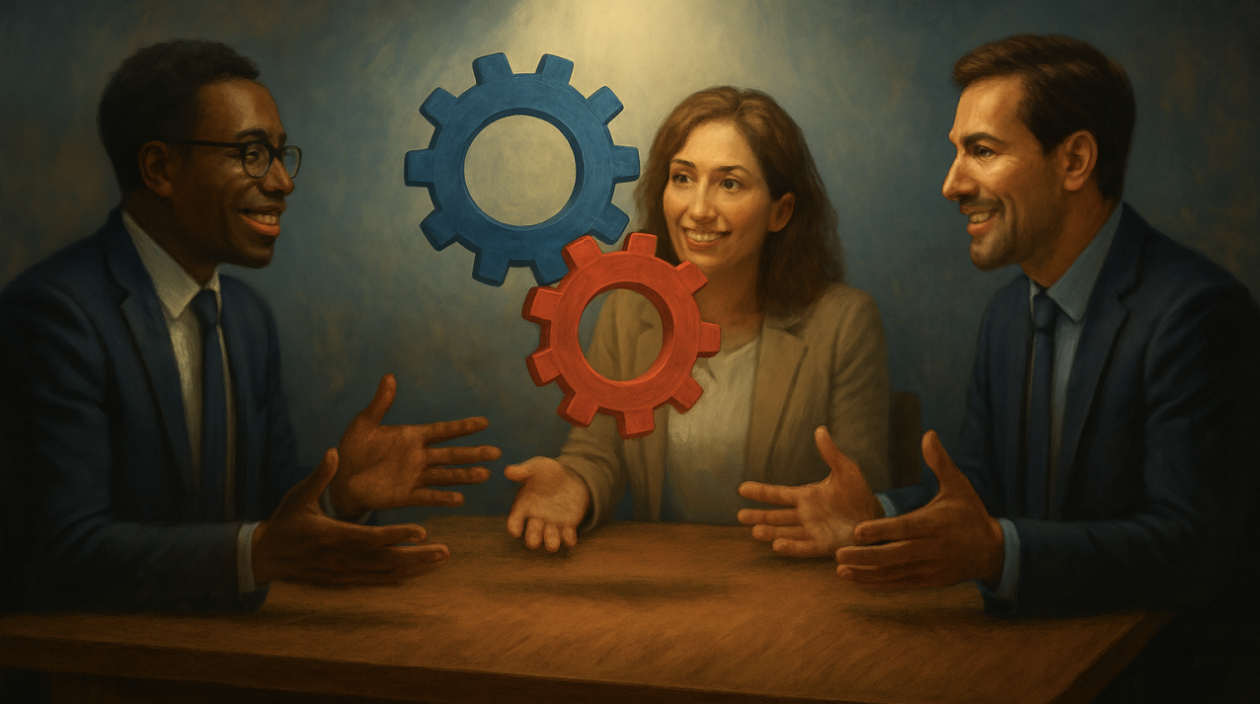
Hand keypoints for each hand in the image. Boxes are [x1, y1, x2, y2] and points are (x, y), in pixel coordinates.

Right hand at [253, 449, 448, 585]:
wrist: (266, 556)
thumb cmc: (285, 521)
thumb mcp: (298, 496)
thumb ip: (320, 476)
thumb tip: (334, 452)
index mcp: (331, 535)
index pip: (370, 538)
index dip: (397, 535)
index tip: (423, 531)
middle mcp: (340, 558)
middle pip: (384, 560)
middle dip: (416, 556)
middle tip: (445, 551)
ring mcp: (342, 572)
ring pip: (383, 573)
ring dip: (413, 568)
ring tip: (440, 560)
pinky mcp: (342, 580)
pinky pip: (374, 580)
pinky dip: (397, 577)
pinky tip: (417, 573)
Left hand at [330, 374, 499, 517]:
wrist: (340, 479)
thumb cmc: (352, 449)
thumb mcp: (365, 423)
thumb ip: (381, 403)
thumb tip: (389, 376)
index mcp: (412, 437)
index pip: (443, 431)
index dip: (463, 427)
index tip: (484, 423)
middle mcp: (419, 457)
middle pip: (452, 454)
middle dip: (473, 453)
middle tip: (497, 453)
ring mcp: (414, 477)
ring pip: (446, 476)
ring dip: (465, 475)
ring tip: (486, 474)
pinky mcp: (406, 495)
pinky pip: (428, 496)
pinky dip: (443, 498)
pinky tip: (459, 499)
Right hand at [504, 457, 589, 551]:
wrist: (572, 476)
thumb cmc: (548, 473)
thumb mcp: (537, 467)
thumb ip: (524, 470)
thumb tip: (508, 471)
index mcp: (525, 505)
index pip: (516, 518)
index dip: (514, 525)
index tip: (514, 531)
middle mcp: (537, 518)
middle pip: (532, 531)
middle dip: (533, 537)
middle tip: (533, 543)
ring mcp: (552, 523)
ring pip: (550, 535)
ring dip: (551, 541)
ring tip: (552, 546)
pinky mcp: (568, 525)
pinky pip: (568, 533)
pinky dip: (569, 538)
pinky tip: (570, 540)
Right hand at [736, 426, 884, 556]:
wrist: (876, 516)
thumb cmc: (859, 493)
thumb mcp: (846, 470)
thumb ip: (831, 453)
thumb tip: (820, 430)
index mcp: (806, 496)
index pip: (779, 494)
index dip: (761, 492)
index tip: (742, 489)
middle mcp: (805, 515)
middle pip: (776, 516)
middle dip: (759, 516)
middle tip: (740, 516)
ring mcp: (812, 531)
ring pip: (786, 532)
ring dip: (771, 532)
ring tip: (754, 532)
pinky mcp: (824, 545)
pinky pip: (804, 547)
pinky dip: (791, 547)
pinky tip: (777, 545)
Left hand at [833, 430, 1004, 588]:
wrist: (991, 551)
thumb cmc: (970, 514)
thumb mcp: (958, 486)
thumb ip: (940, 463)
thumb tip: (928, 435)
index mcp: (935, 523)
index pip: (905, 528)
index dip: (881, 530)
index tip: (857, 530)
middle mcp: (931, 548)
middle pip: (895, 554)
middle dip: (866, 556)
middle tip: (839, 553)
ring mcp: (929, 567)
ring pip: (894, 573)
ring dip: (867, 573)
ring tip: (841, 569)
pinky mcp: (927, 581)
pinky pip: (899, 583)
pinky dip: (878, 583)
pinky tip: (857, 579)